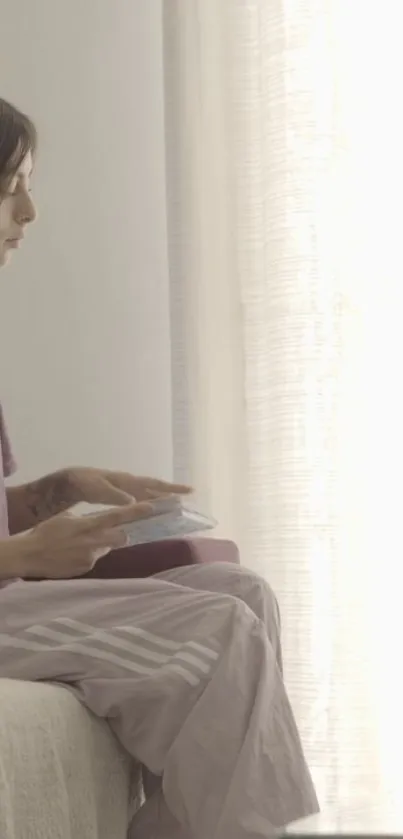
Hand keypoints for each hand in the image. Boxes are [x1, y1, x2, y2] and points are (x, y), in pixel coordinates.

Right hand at [15, 502, 153, 578]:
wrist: (30, 555)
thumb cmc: (46, 532)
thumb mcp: (66, 518)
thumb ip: (86, 519)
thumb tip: (97, 519)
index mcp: (88, 524)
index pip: (117, 516)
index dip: (135, 511)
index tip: (151, 507)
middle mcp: (94, 541)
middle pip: (121, 538)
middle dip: (121, 536)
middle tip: (113, 534)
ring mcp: (91, 557)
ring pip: (105, 549)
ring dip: (100, 546)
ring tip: (78, 545)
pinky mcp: (86, 569)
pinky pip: (93, 560)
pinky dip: (87, 557)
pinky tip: (72, 555)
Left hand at [66, 467, 191, 507]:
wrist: (71, 481)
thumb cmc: (84, 483)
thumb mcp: (97, 489)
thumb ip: (115, 495)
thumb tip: (134, 501)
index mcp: (127, 480)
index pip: (153, 484)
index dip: (170, 489)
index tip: (188, 492)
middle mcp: (130, 483)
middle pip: (155, 488)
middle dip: (171, 493)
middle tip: (190, 498)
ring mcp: (125, 488)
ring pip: (148, 494)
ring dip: (161, 499)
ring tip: (175, 507)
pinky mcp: (120, 495)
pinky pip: (139, 498)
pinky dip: (148, 504)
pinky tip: (151, 512)